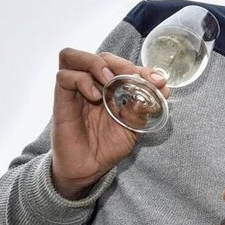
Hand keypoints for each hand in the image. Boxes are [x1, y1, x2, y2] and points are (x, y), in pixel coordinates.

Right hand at [50, 48, 168, 198]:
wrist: (89, 168)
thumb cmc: (108, 145)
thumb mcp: (133, 126)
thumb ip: (144, 108)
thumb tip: (163, 89)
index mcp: (110, 89)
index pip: (122, 65)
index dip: (140, 68)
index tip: (158, 81)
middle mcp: (92, 85)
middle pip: (101, 56)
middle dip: (122, 64)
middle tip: (135, 78)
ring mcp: (75, 91)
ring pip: (73, 56)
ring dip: (96, 63)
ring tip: (110, 81)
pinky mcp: (62, 100)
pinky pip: (64, 77)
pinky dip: (81, 81)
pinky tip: (95, 97)